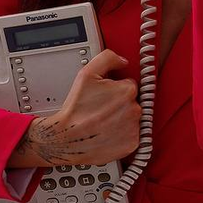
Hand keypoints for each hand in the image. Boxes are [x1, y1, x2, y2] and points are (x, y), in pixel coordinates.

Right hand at [36, 49, 141, 166]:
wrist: (67, 139)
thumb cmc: (76, 109)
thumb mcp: (87, 74)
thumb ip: (108, 58)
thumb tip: (122, 61)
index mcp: (128, 90)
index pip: (128, 84)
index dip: (114, 88)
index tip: (104, 95)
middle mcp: (135, 109)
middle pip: (131, 101)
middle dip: (118, 103)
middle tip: (101, 108)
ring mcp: (134, 128)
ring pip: (131, 118)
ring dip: (121, 119)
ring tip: (103, 121)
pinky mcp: (132, 143)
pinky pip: (131, 135)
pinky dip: (122, 134)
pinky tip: (108, 132)